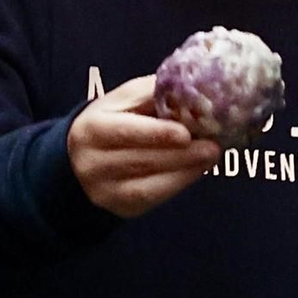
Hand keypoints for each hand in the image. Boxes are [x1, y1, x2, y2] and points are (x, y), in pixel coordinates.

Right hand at [68, 75, 219, 218]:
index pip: (124, 132)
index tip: (185, 133)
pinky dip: (180, 182)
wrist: (84, 159)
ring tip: (211, 154)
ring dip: (185, 168)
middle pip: (140, 160)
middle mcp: (92, 163)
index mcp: (91, 128)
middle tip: (213, 145)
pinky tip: (198, 169)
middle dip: (181, 153)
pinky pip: (153, 197)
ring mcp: (104, 190)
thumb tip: (194, 90)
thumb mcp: (124, 100)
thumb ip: (153, 94)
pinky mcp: (120, 207)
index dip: (156, 133)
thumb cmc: (113, 121)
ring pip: (148, 183)